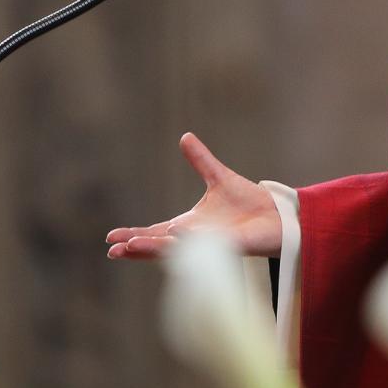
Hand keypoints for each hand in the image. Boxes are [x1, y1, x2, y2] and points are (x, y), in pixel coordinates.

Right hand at [105, 132, 280, 259]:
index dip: (134, 235)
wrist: (277, 215)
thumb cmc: (249, 203)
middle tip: (114, 250)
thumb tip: (185, 137)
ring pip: (179, 251)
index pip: (155, 233)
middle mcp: (196, 240)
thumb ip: (201, 161)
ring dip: (156, 248)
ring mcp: (212, 246)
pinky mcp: (232, 247)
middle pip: (160, 246)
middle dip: (138, 247)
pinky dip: (192, 240)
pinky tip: (176, 232)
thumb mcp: (219, 178)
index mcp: (189, 226)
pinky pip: (210, 246)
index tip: (111, 239)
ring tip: (134, 245)